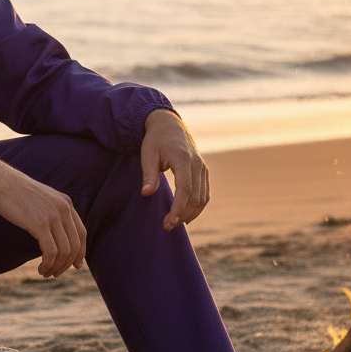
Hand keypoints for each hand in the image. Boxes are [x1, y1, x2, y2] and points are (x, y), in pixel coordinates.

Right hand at [0, 156, 85, 276]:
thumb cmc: (14, 191)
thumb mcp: (40, 199)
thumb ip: (50, 212)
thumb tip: (52, 233)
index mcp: (65, 202)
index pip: (82, 232)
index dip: (81, 252)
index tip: (76, 265)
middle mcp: (63, 209)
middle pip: (75, 245)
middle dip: (67, 264)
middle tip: (56, 274)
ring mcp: (53, 216)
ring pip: (64, 251)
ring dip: (57, 267)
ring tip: (46, 273)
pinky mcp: (40, 224)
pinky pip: (51, 252)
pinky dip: (48, 264)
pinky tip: (41, 269)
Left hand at [141, 109, 209, 228]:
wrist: (169, 125)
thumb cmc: (155, 140)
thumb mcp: (147, 155)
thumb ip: (148, 175)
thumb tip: (146, 193)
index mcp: (183, 159)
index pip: (185, 190)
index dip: (178, 209)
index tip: (168, 222)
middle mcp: (197, 164)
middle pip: (195, 197)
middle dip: (183, 215)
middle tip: (167, 226)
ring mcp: (203, 167)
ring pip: (203, 197)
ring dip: (191, 214)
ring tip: (175, 223)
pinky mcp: (204, 171)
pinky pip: (205, 193)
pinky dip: (197, 206)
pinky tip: (185, 215)